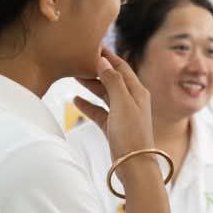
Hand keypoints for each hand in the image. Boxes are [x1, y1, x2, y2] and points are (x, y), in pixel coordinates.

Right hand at [75, 50, 156, 171]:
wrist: (135, 167)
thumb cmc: (132, 134)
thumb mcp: (122, 103)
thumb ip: (112, 81)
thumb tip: (103, 62)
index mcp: (138, 92)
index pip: (121, 67)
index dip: (108, 56)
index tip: (92, 46)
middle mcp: (132, 101)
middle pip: (112, 79)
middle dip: (96, 69)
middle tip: (78, 59)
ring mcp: (123, 115)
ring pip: (104, 94)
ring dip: (91, 85)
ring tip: (74, 75)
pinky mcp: (114, 128)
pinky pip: (99, 112)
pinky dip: (88, 105)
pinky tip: (75, 100)